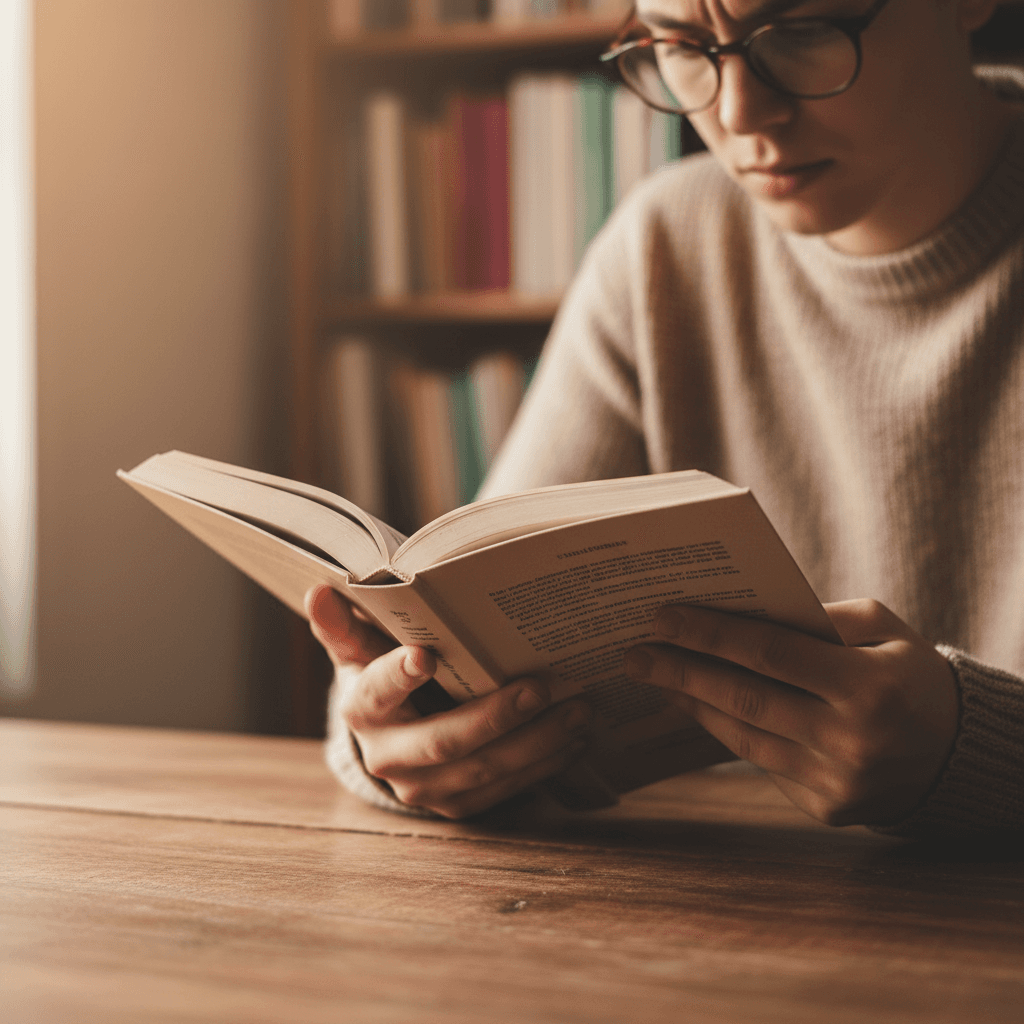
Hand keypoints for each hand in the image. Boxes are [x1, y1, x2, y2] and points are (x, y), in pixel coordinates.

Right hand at [306, 586, 591, 817]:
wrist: (395, 734)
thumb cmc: (384, 674)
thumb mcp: (362, 648)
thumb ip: (345, 624)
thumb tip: (318, 590)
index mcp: (363, 708)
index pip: (377, 692)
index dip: (398, 676)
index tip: (424, 654)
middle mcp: (389, 756)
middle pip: (443, 743)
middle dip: (494, 717)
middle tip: (539, 687)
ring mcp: (424, 789)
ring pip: (483, 772)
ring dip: (535, 743)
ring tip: (578, 710)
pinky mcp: (458, 806)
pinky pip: (505, 791)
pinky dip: (543, 765)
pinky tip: (575, 738)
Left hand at [623, 599, 959, 826]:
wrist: (956, 753)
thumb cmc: (909, 674)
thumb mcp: (882, 628)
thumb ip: (818, 617)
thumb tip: (739, 609)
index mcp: (868, 687)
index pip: (769, 653)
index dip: (710, 634)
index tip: (662, 617)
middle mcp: (851, 740)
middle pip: (744, 698)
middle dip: (682, 672)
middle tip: (635, 654)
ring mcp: (837, 782)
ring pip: (743, 736)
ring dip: (693, 704)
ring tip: (656, 678)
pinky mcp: (826, 808)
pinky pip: (760, 762)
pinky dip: (724, 731)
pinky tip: (697, 707)